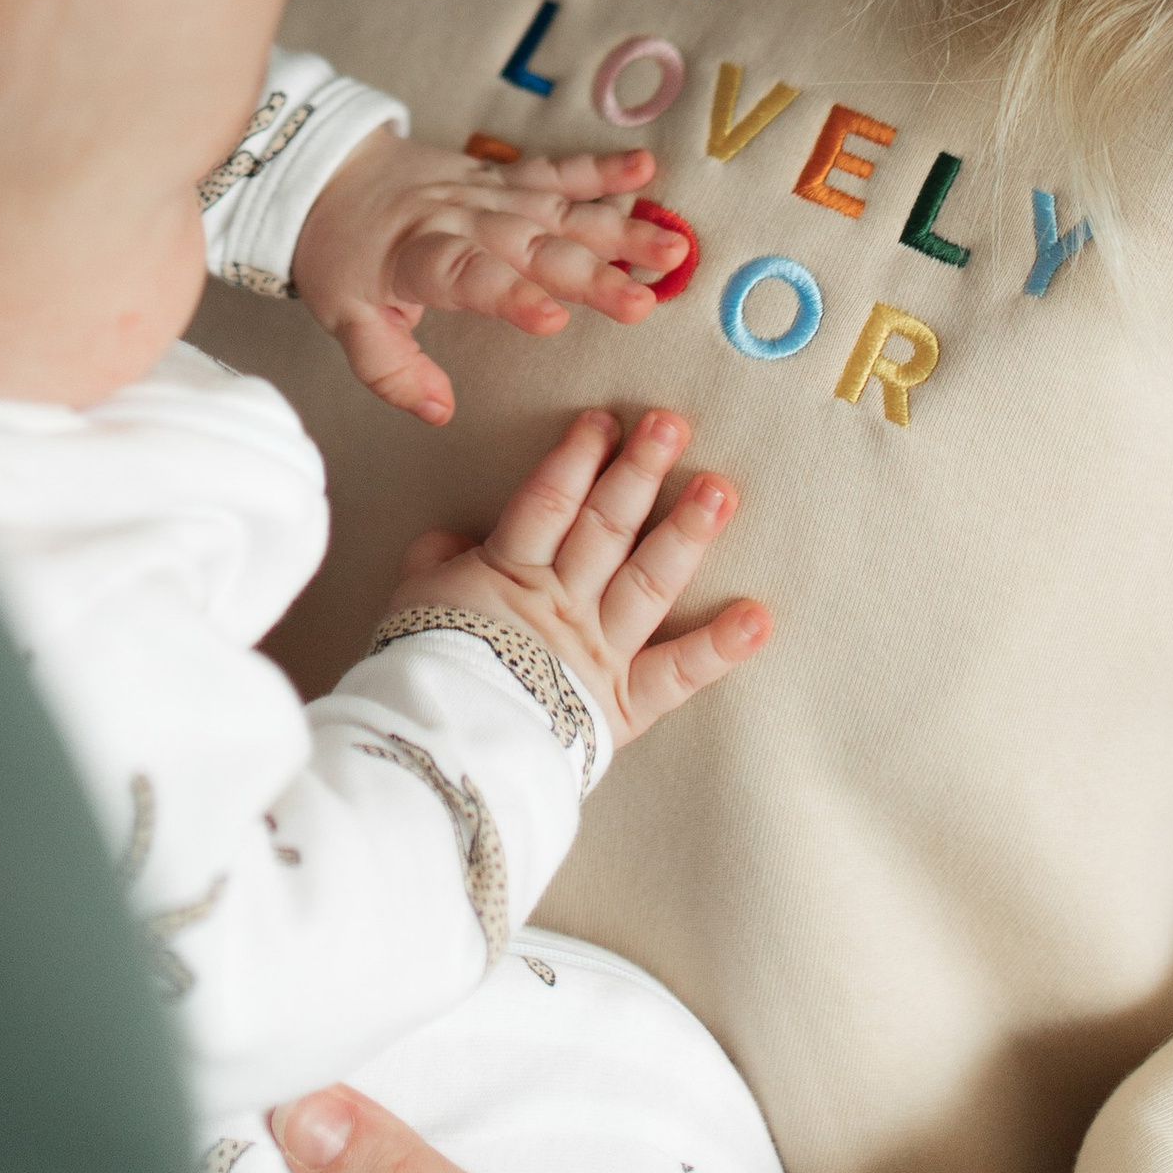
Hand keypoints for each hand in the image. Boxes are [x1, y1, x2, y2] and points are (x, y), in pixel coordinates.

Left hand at [294, 127, 683, 425]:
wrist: (327, 173)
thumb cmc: (342, 255)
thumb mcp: (346, 319)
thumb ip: (391, 368)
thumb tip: (439, 412)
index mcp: (420, 255)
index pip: (468, 275)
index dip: (509, 295)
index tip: (554, 320)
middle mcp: (463, 218)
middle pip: (531, 246)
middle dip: (590, 273)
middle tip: (645, 302)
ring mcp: (488, 194)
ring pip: (558, 211)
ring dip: (617, 228)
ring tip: (672, 248)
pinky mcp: (503, 179)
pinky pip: (555, 172)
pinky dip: (600, 170)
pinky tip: (645, 173)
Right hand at [385, 407, 764, 753]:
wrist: (438, 752)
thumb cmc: (418, 669)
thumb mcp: (413, 598)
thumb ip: (438, 556)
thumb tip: (459, 534)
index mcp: (508, 574)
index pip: (548, 502)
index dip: (576, 458)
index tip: (605, 419)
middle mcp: (562, 604)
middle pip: (605, 528)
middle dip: (639, 472)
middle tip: (672, 424)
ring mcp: (598, 653)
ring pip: (647, 583)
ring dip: (686, 534)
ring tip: (720, 490)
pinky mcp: (623, 706)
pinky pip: (677, 674)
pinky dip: (719, 647)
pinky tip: (759, 617)